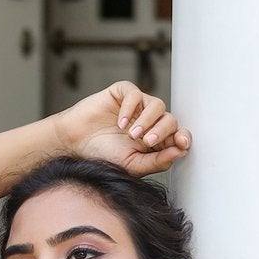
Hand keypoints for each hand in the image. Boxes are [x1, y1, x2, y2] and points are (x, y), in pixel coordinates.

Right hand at [55, 80, 191, 176]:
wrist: (76, 144)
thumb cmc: (103, 156)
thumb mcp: (132, 166)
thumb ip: (157, 161)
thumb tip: (181, 152)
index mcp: (154, 140)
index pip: (176, 135)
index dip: (182, 137)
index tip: (182, 143)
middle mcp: (149, 121)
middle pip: (170, 119)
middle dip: (162, 131)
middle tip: (147, 141)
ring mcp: (137, 106)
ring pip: (157, 105)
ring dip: (147, 120)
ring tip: (132, 134)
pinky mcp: (123, 93)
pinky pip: (136, 94)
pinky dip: (130, 109)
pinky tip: (120, 123)